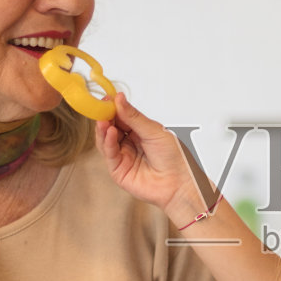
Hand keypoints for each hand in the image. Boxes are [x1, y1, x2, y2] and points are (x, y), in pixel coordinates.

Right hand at [94, 94, 208, 220]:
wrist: (180, 182)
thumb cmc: (174, 157)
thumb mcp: (154, 131)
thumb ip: (134, 116)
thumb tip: (119, 98)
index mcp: (139, 132)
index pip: (120, 117)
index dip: (113, 107)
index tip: (106, 97)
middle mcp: (129, 143)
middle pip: (110, 128)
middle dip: (105, 117)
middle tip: (100, 107)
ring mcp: (122, 157)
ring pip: (106, 140)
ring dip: (103, 129)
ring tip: (103, 120)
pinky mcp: (118, 170)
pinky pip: (110, 154)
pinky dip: (108, 142)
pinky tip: (110, 132)